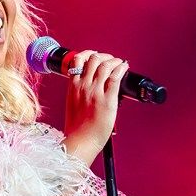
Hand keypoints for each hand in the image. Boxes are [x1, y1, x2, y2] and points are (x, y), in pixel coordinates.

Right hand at [59, 49, 130, 166]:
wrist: (81, 140)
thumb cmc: (77, 128)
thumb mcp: (72, 105)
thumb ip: (77, 94)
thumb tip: (87, 89)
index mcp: (72, 86)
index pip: (77, 60)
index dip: (88, 54)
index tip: (94, 55)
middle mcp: (83, 86)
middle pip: (93, 59)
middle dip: (103, 56)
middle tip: (109, 60)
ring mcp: (95, 92)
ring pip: (105, 65)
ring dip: (114, 61)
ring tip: (119, 63)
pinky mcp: (107, 99)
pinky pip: (115, 77)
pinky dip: (121, 68)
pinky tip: (124, 67)